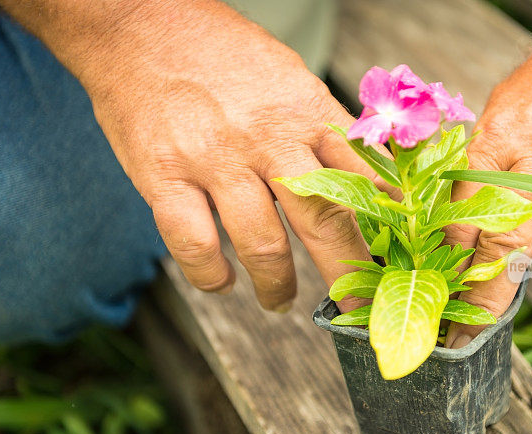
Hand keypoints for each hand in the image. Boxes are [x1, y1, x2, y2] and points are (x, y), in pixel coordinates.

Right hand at [18, 0, 383, 311]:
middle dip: (345, 275)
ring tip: (279, 300)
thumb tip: (367, 179)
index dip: (383, 228)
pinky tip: (220, 282)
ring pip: (262, 245)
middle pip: (323, 221)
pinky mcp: (165, 174)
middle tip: (352, 307)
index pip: (365, 179)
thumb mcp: (291, 79)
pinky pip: (195, 245)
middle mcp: (269, 138)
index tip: (390, 260)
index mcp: (308, 112)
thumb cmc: (222, 55)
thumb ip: (324, 129)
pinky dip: (210, 276)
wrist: (141, 22)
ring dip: (276, 286)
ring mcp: (216, 158)